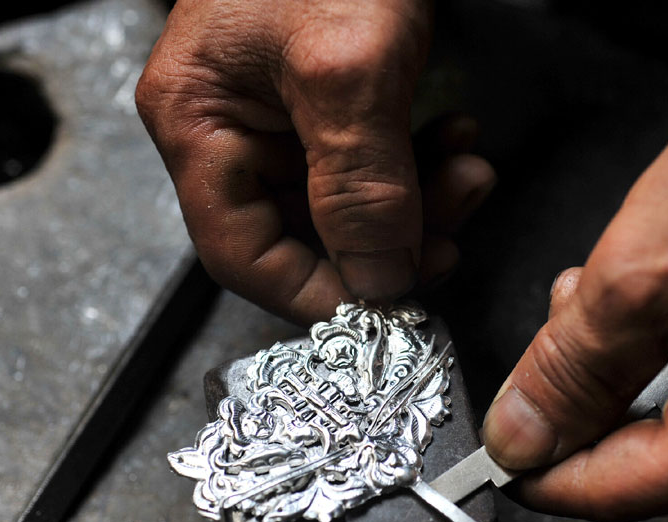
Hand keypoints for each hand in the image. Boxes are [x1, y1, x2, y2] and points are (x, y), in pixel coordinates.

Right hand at [136, 0, 494, 323]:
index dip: (314, 292)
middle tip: (448, 237)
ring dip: (416, 201)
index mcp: (199, 122)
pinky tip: (456, 140)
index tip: (384, 307)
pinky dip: (418, 162)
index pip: (240, 252)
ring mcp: (279, 114)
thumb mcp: (349, 68)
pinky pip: (369, 159)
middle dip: (385, 241)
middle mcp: (230, 128)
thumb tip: (377, 278)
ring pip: (345, 201)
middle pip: (300, 232)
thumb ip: (360, 184)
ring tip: (468, 174)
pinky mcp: (326, 98)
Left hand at [484, 38, 667, 521]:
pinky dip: (651, 329)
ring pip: (665, 398)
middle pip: (639, 447)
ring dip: (610, 352)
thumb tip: (523, 437)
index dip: (541, 477)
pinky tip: (639, 281)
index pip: (615, 493)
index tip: (497, 459)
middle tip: (544, 341)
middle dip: (575, 397)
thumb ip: (572, 372)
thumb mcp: (638, 283)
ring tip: (592, 287)